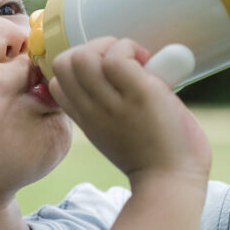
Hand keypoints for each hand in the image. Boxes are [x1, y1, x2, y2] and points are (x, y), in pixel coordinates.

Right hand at [48, 37, 210, 183]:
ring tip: (137, 63)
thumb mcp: (116, 136)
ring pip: (81, 56)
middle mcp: (91, 110)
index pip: (58, 81)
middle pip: (63, 62)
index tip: (109, 76)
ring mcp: (111, 102)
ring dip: (112, 47)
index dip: (81, 68)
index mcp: (86, 119)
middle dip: (92, 49)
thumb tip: (135, 73)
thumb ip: (111, 109)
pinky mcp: (137, 93)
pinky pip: (117, 56)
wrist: (172, 182)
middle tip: (123, 64)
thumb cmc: (155, 160)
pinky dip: (132, 51)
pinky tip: (149, 68)